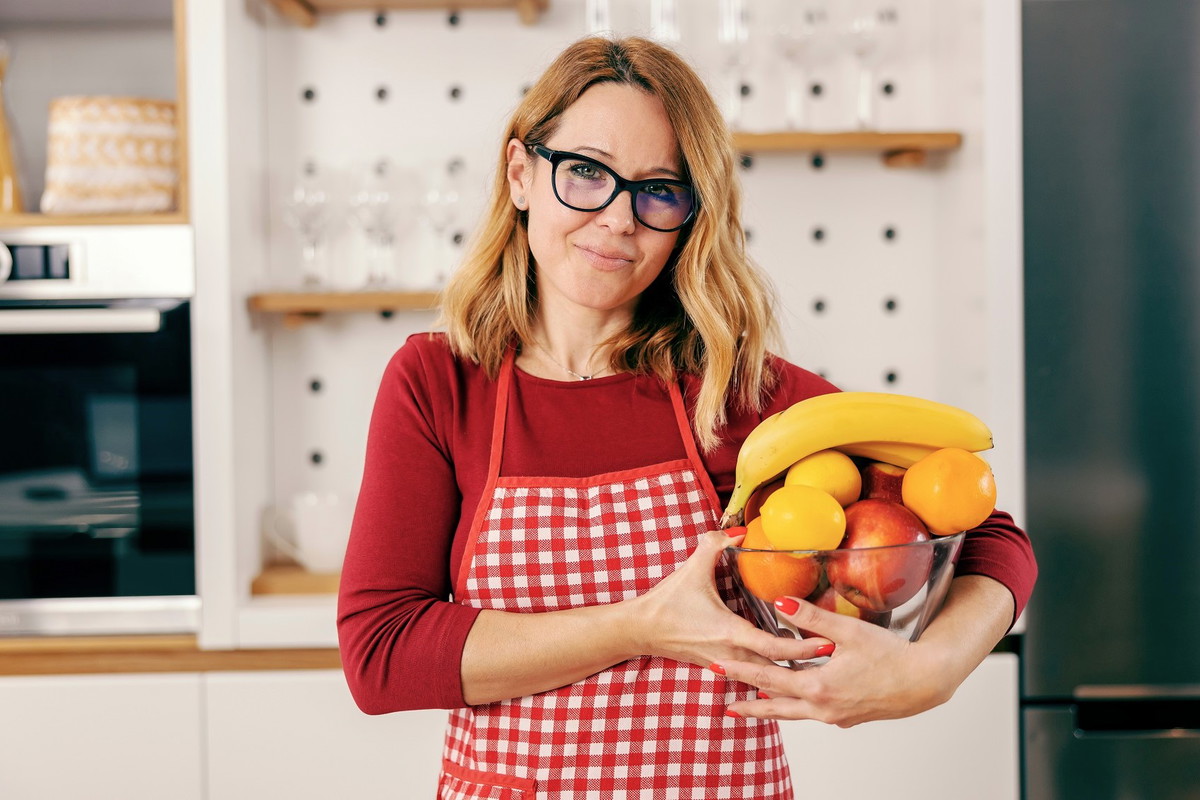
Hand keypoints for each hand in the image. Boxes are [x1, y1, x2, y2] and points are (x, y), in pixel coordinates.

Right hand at [628, 531, 833, 669]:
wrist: (640, 631)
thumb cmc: (666, 604)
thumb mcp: (692, 569)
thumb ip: (715, 545)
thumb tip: (740, 531)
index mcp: (730, 632)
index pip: (775, 647)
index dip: (803, 646)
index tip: (829, 643)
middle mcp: (732, 653)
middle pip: (779, 668)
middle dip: (807, 663)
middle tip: (835, 655)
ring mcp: (726, 663)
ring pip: (766, 675)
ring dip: (790, 671)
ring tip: (819, 663)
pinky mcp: (720, 666)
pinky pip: (752, 673)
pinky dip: (771, 671)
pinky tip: (787, 668)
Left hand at [712, 596, 956, 726]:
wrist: (924, 682)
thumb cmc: (890, 655)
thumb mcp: (848, 631)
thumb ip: (811, 616)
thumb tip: (780, 602)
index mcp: (817, 687)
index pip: (767, 677)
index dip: (740, 670)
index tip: (717, 666)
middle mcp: (822, 708)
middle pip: (775, 704)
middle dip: (747, 700)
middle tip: (722, 699)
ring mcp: (834, 716)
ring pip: (793, 713)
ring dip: (768, 709)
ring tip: (746, 708)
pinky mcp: (846, 717)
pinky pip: (812, 713)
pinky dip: (794, 708)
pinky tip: (792, 701)